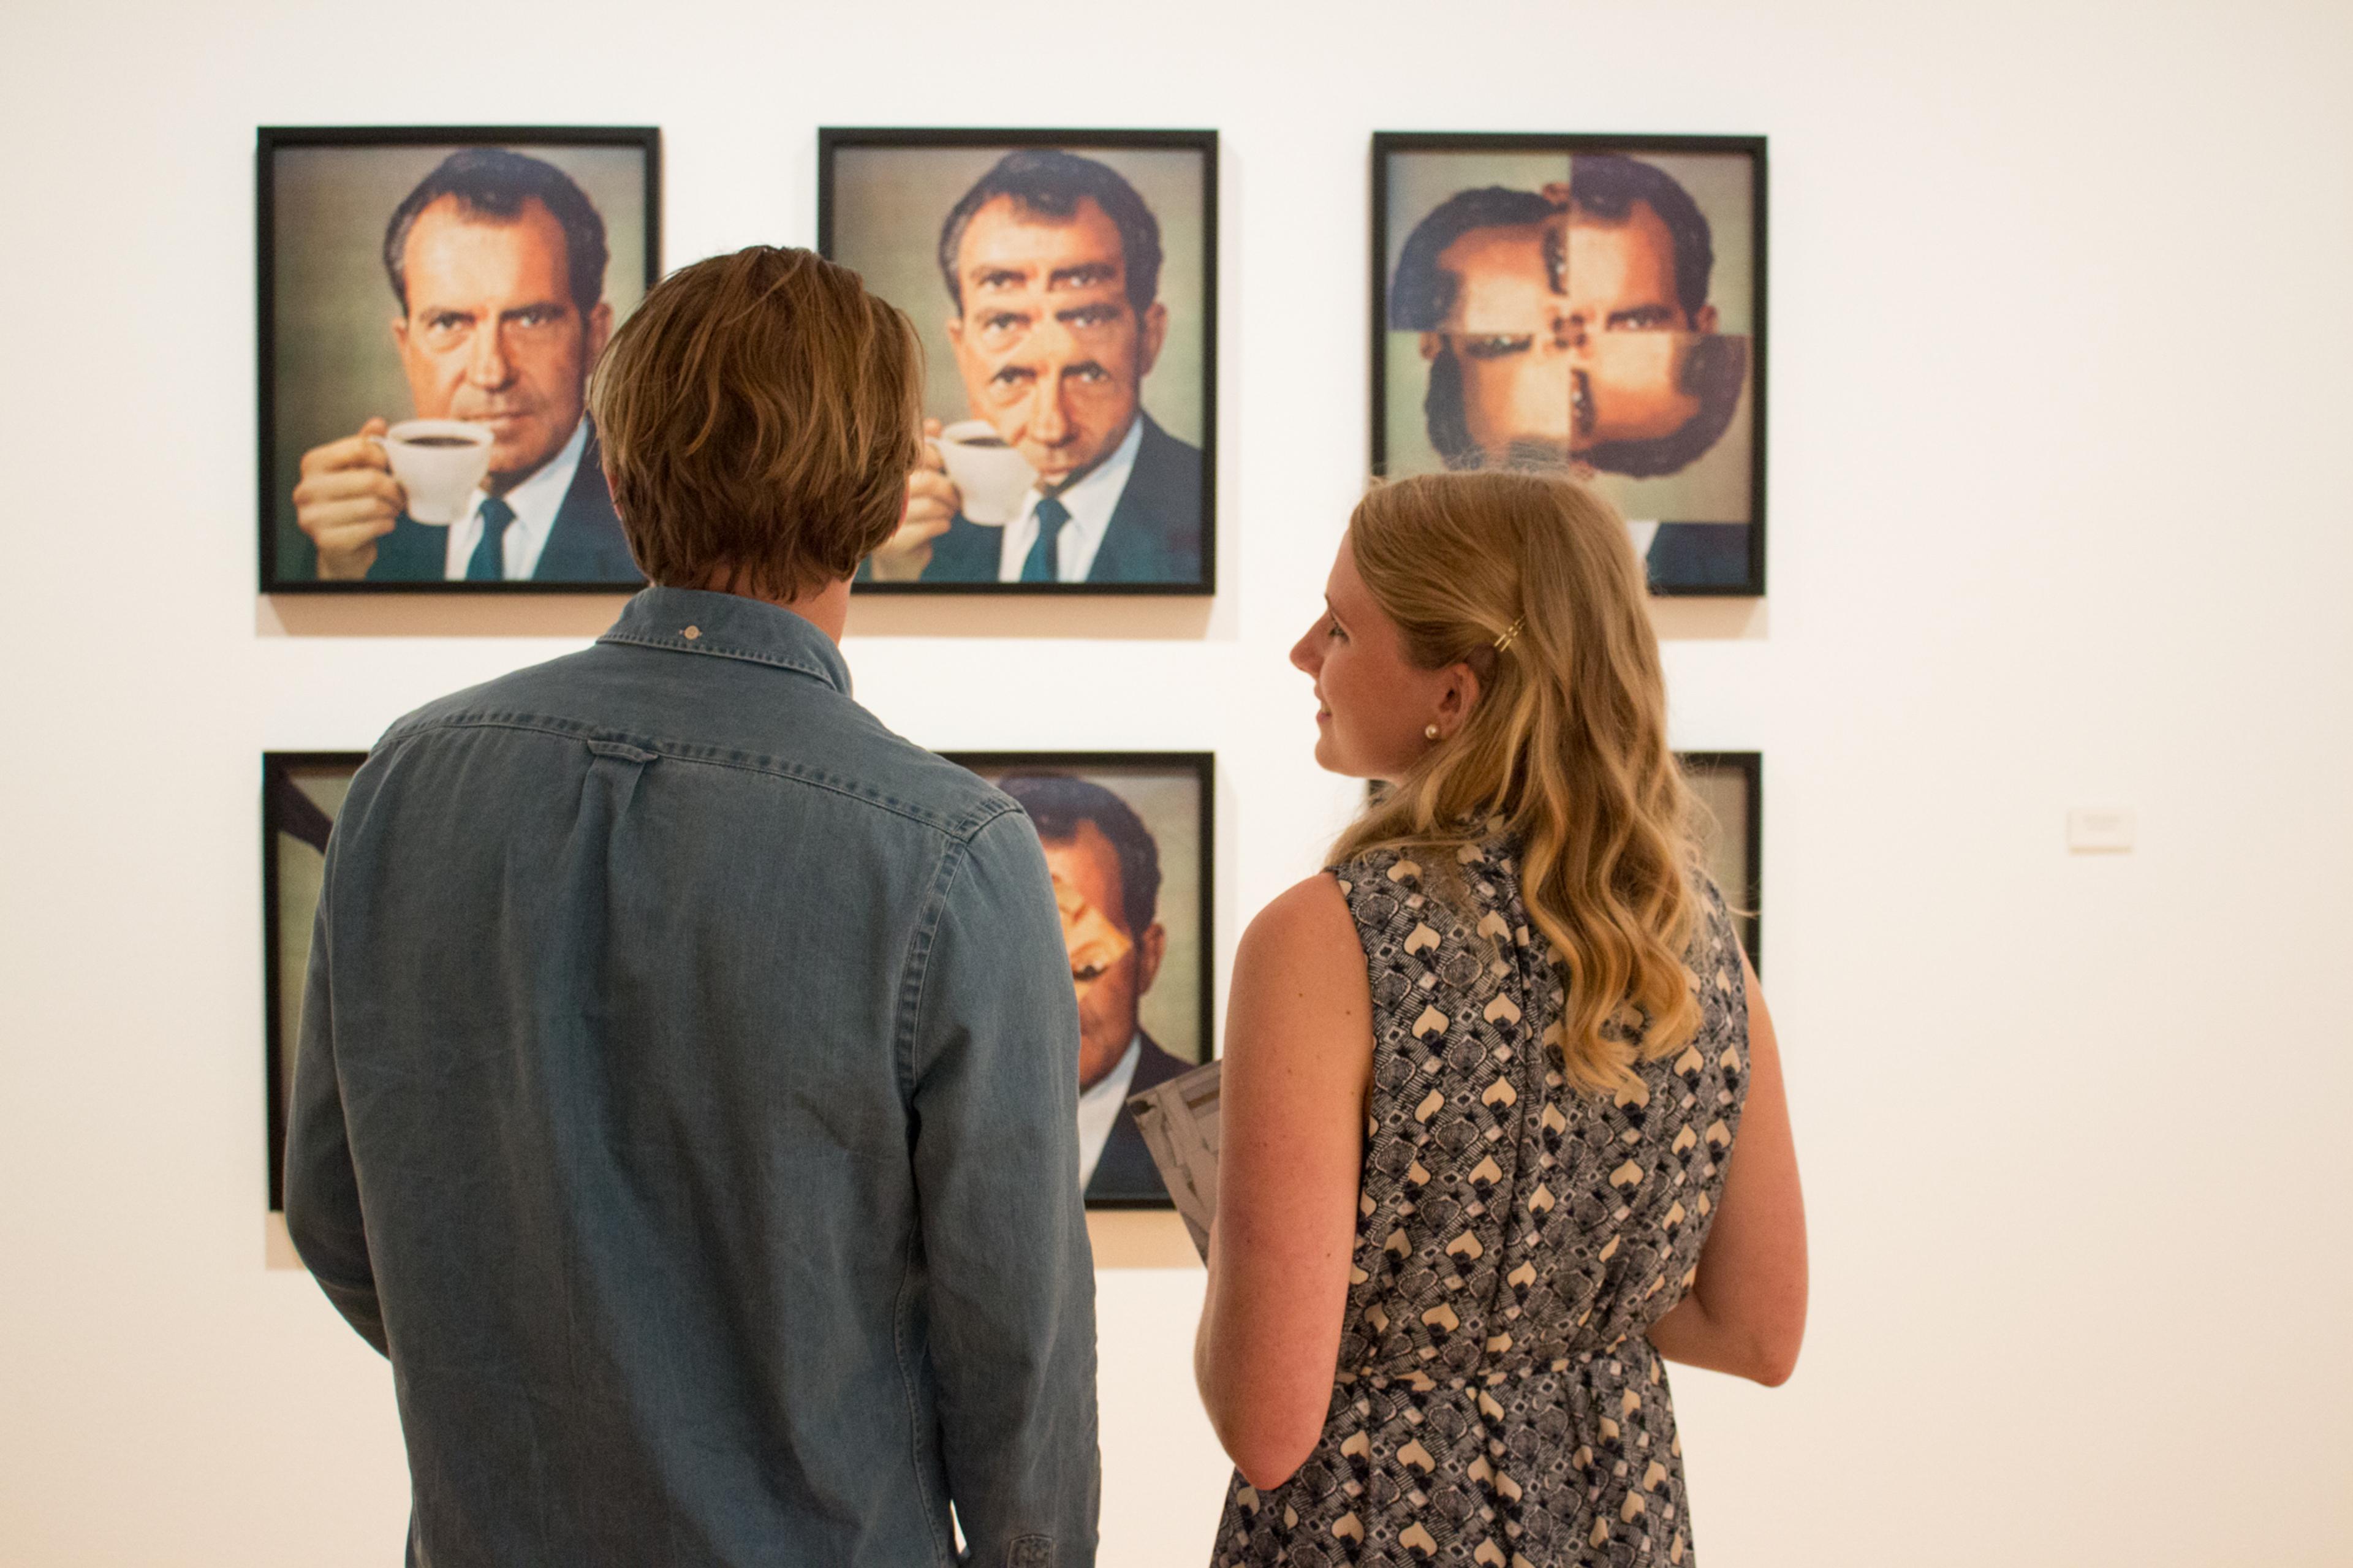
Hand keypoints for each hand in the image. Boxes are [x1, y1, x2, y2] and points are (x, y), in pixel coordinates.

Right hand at [293, 418, 405, 579]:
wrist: (341, 548)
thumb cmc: (348, 503)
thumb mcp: (354, 470)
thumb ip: (364, 446)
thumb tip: (377, 423)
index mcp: (312, 463)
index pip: (360, 448)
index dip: (383, 459)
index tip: (387, 468)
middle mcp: (306, 488)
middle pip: (370, 479)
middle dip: (393, 489)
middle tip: (399, 496)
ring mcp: (312, 516)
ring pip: (373, 505)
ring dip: (392, 509)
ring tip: (392, 510)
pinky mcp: (325, 540)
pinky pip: (371, 528)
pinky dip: (386, 526)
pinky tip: (384, 524)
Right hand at [866, 418, 961, 582]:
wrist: (897, 556)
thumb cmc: (907, 511)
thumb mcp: (915, 478)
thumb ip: (922, 449)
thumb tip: (933, 424)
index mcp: (880, 473)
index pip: (913, 455)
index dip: (935, 458)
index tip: (944, 466)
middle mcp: (877, 495)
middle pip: (926, 481)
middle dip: (948, 488)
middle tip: (955, 496)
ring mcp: (882, 521)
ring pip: (931, 505)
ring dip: (948, 509)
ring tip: (949, 511)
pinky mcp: (893, 544)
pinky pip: (929, 527)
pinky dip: (942, 524)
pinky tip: (942, 524)